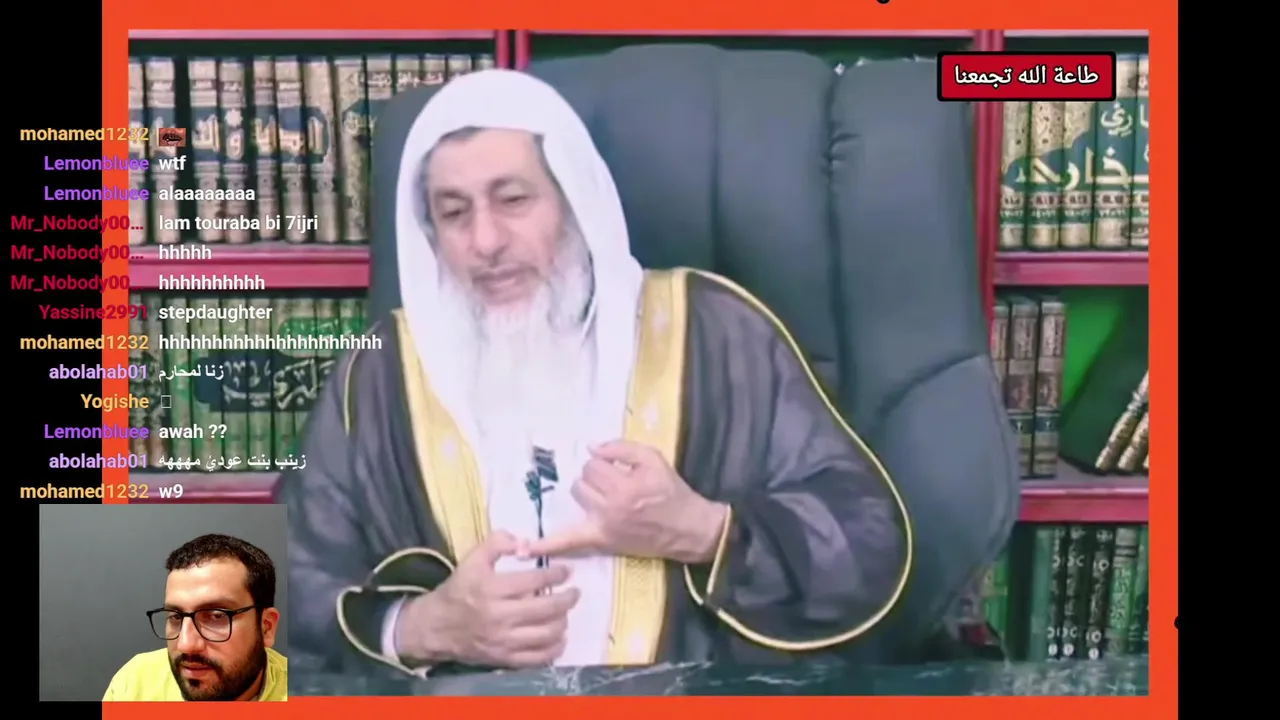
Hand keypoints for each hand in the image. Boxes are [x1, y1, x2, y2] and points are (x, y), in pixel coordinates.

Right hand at [396, 530, 579, 667]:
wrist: (437, 627)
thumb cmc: (458, 590)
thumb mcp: (472, 559)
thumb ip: (497, 543)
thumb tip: (524, 542)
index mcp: (491, 589)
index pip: (533, 581)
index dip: (555, 575)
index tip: (567, 571)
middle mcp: (499, 617)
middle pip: (545, 609)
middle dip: (567, 599)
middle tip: (575, 592)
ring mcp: (503, 641)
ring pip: (546, 634)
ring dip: (563, 621)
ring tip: (565, 612)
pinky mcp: (504, 659)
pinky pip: (537, 658)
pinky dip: (554, 648)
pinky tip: (559, 637)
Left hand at [519, 440, 728, 564]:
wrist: (687, 529)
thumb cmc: (672, 492)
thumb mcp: (654, 459)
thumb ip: (622, 449)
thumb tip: (592, 447)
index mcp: (625, 486)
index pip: (595, 465)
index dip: (606, 462)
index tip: (620, 467)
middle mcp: (611, 508)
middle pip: (583, 481)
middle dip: (597, 477)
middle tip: (615, 481)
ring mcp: (604, 527)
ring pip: (578, 497)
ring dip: (587, 492)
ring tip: (607, 495)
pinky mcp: (602, 541)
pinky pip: (569, 542)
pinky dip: (546, 544)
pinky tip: (523, 548)